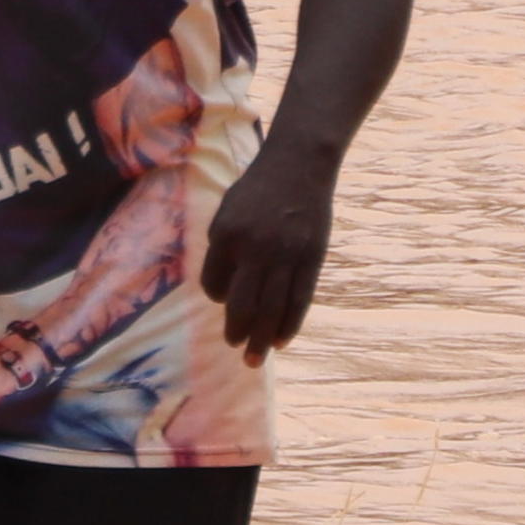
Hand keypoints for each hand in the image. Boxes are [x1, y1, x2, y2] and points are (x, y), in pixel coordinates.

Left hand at [200, 143, 338, 363]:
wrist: (299, 165)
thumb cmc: (258, 189)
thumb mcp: (228, 210)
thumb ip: (222, 247)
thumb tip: (221, 290)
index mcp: (226, 236)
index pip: (213, 283)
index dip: (215, 296)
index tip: (222, 299)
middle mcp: (255, 249)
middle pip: (242, 305)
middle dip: (237, 332)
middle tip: (234, 348)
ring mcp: (286, 255)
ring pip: (272, 309)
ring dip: (262, 339)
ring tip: (255, 358)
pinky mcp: (311, 258)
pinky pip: (299, 300)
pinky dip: (290, 324)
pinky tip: (282, 341)